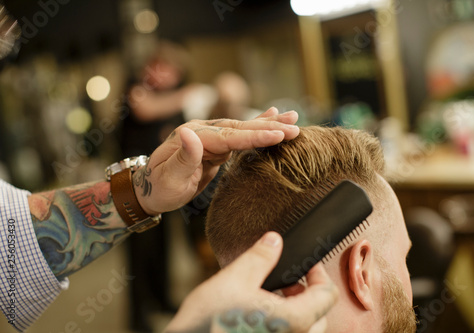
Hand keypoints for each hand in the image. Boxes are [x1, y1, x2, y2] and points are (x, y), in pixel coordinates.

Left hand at [134, 107, 299, 214]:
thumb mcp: (169, 177)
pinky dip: (257, 127)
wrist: (151, 189)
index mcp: (193, 136)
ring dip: (268, 124)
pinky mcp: (216, 145)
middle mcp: (203, 131)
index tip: (277, 134)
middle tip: (295, 126)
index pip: (229, 136)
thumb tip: (190, 132)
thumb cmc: (159, 187)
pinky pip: (240, 136)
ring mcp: (211, 136)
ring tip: (292, 117)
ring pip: (243, 129)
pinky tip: (271, 116)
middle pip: (240, 128)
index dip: (254, 135)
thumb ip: (183, 156)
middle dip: (269, 127)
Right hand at [165, 232, 337, 332]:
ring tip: (271, 296)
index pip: (327, 295)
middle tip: (287, 280)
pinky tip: (260, 314)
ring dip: (296, 309)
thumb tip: (274, 241)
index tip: (307, 265)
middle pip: (320, 314)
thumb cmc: (208, 322)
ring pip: (306, 328)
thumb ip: (260, 257)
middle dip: (307, 293)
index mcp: (294, 321)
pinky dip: (284, 323)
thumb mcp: (235, 279)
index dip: (319, 274)